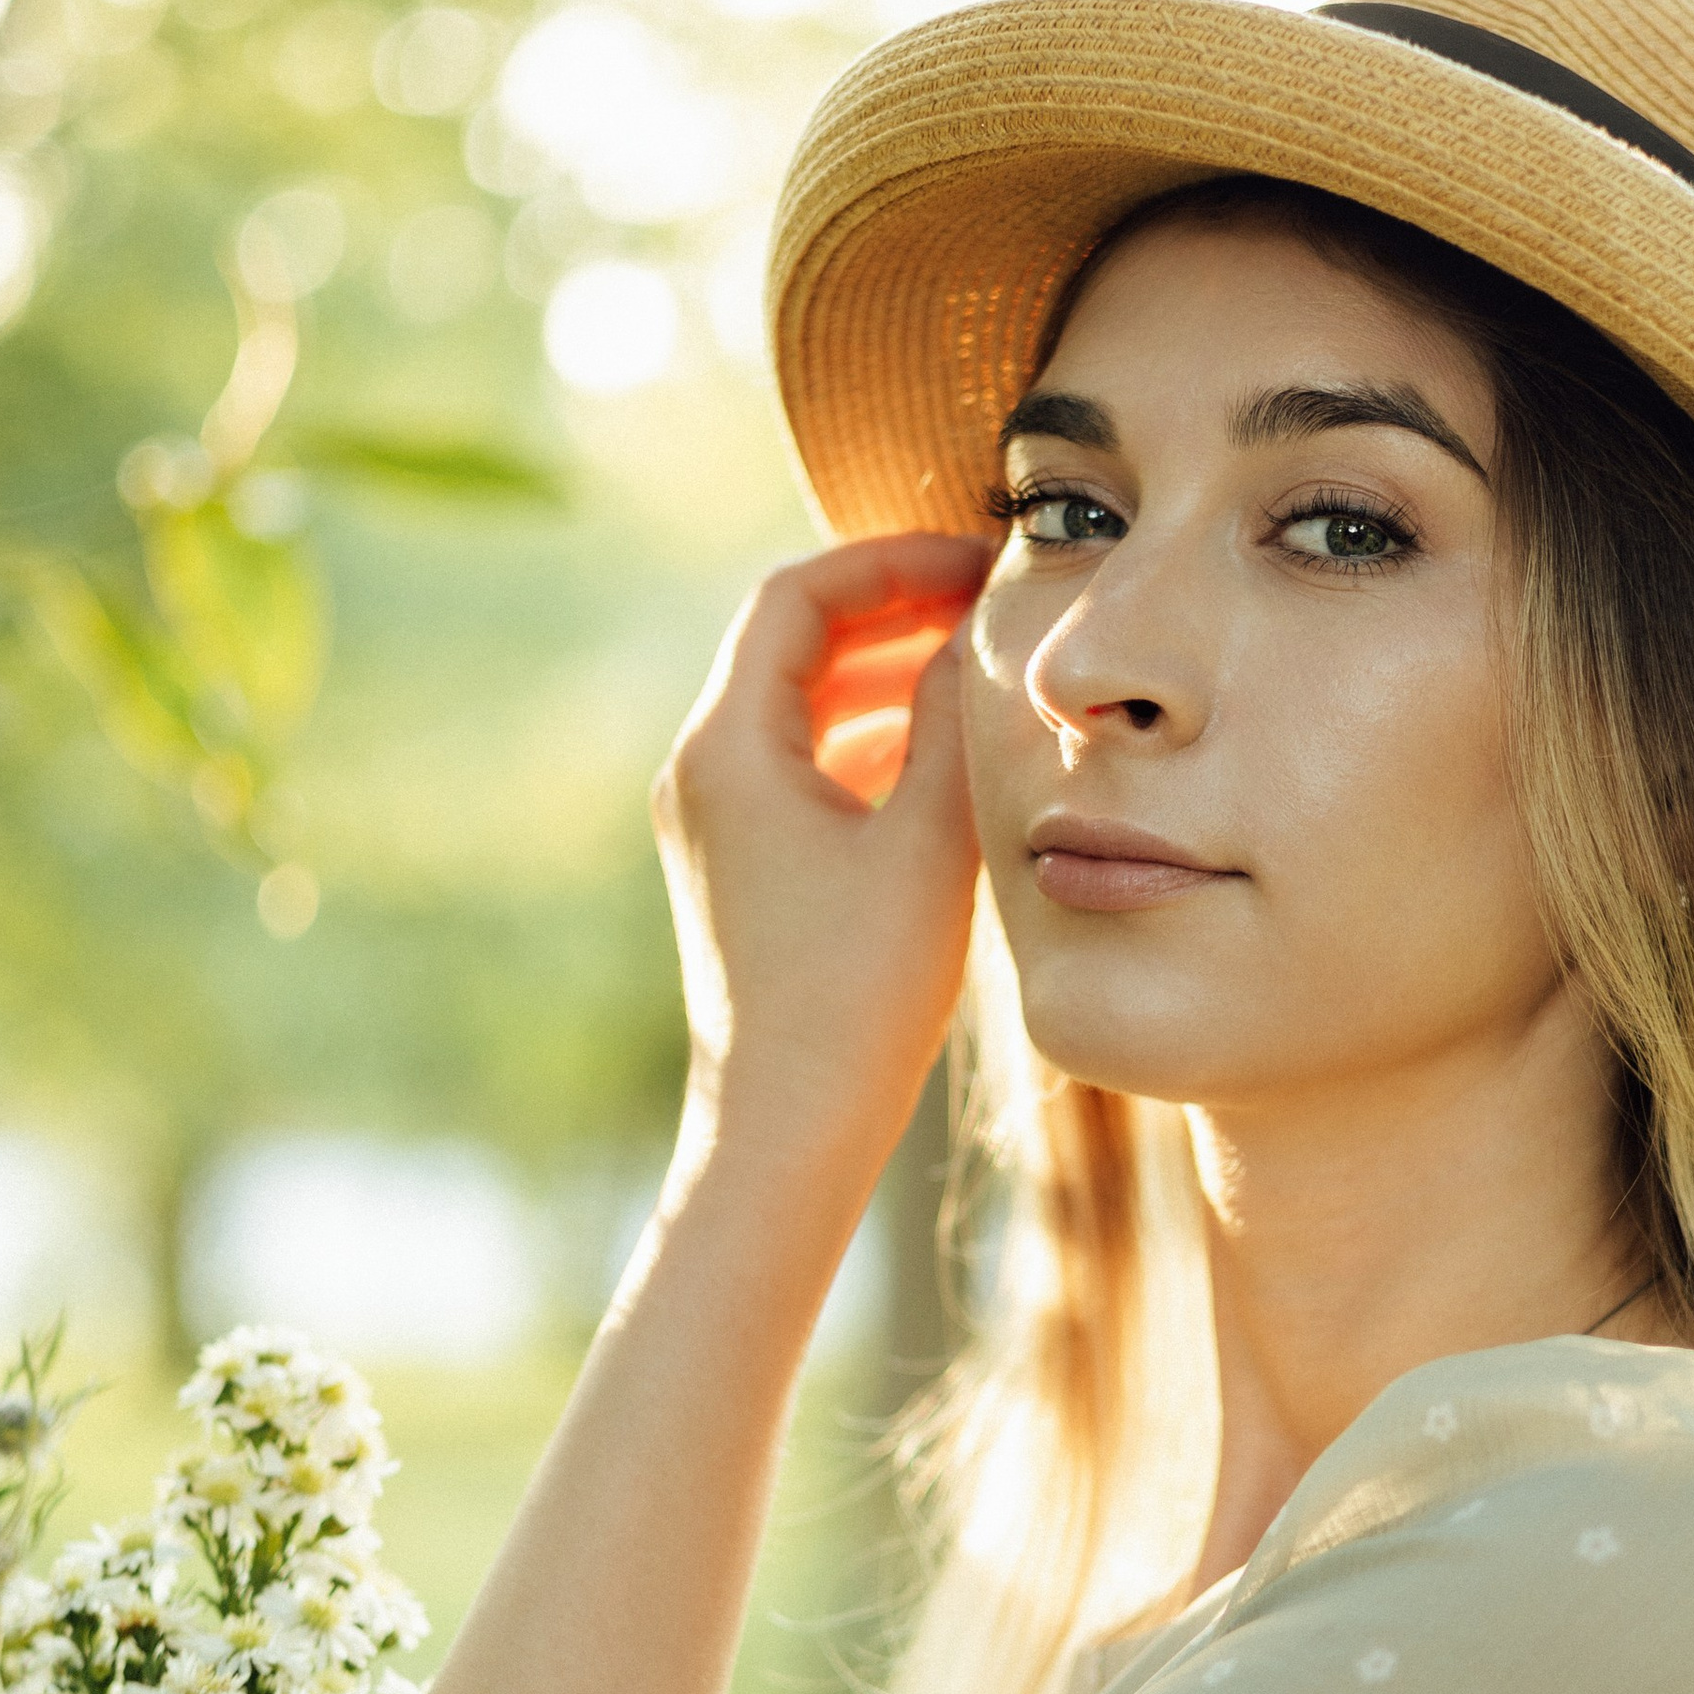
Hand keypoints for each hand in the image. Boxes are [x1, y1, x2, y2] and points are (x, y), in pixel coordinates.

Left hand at [652, 532, 990, 1179]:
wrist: (786, 1131)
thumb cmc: (854, 998)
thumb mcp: (927, 842)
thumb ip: (952, 721)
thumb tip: (975, 631)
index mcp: (726, 750)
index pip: (797, 598)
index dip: (891, 562)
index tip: (977, 562)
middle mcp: (702, 774)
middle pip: (794, 645)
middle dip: (895, 612)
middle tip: (990, 603)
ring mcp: (717, 825)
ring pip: (803, 706)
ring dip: (889, 676)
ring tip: (980, 670)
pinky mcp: (743, 871)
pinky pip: (805, 767)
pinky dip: (873, 741)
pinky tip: (945, 758)